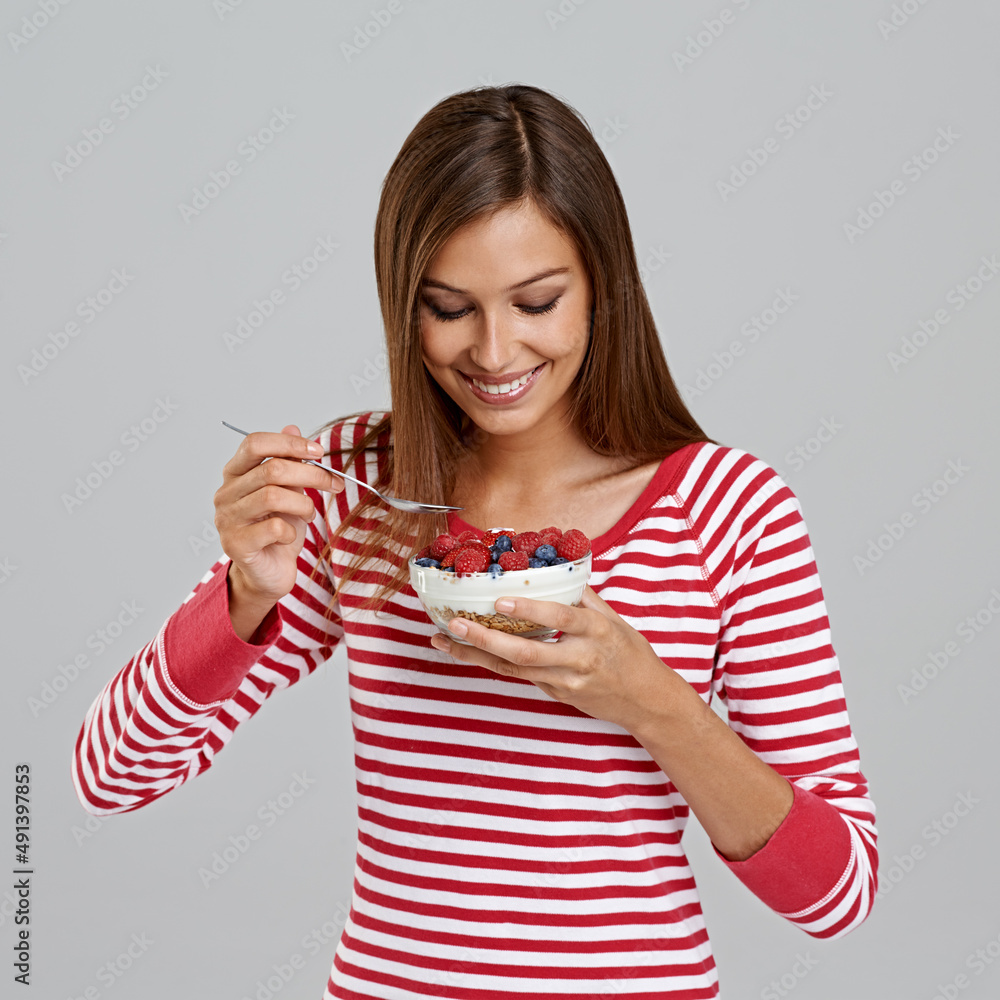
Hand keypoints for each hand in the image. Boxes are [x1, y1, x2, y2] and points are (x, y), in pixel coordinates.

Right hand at [214, 424, 342, 606]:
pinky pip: (274, 527)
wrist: (270, 573)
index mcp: (235, 474)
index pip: (255, 443)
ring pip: (273, 496)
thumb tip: (294, 426)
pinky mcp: (236, 545)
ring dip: (303, 504)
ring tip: (310, 514)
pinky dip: (292, 530)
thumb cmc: (279, 530)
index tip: (319, 452)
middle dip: (312, 474)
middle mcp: (226, 493)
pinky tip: (292, 536)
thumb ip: (289, 461)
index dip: (289, 443)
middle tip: (334, 484)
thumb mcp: (290, 491)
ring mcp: (227, 519)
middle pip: (271, 469)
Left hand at [428, 585, 683, 732]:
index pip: (560, 618)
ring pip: (514, 669)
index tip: (501, 600)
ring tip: (445, 640)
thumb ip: (583, 596)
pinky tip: (468, 652)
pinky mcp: (558, 695)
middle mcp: (579, 658)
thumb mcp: (614, 619)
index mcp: (596, 632)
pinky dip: (493, 664)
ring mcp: (566, 682)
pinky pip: (521, 677)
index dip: (530, 610)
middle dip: (486, 640)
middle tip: (455, 624)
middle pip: (527, 652)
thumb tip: (554, 569)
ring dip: (476, 656)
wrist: (647, 700)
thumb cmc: (631, 654)